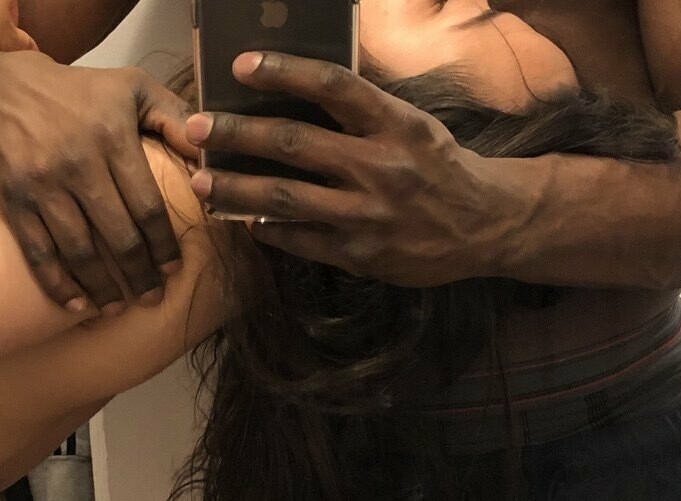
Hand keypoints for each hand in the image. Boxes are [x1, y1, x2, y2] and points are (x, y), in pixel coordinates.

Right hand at [0, 52, 195, 313]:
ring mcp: (43, 184)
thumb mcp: (133, 88)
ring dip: (103, 289)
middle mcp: (78, 163)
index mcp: (113, 137)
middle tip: (152, 298)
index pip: (147, 206)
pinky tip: (77, 306)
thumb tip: (211, 156)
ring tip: (118, 308)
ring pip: (80, 251)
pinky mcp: (14, 200)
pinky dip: (58, 285)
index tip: (173, 270)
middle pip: (118, 237)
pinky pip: (39, 253)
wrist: (2, 87)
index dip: (163, 246)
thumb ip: (175, 118)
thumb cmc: (79, 93)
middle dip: (139, 275)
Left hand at [185, 53, 527, 286]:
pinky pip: (301, 240)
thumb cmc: (439, 168)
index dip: (284, 71)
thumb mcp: (412, 126)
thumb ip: (362, 115)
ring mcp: (367, 214)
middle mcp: (379, 166)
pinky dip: (268, 229)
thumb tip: (298, 98)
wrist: (485, 225)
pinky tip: (243, 220)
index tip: (241, 65)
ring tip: (200, 182)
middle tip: (195, 128)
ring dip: (236, 189)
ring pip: (286, 199)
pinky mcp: (360, 255)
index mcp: (395, 124)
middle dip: (237, 135)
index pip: (332, 87)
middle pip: (294, 143)